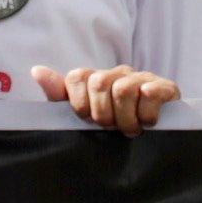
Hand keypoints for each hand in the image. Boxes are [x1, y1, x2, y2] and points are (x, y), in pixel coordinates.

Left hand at [34, 63, 178, 128]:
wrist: (156, 131)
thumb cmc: (113, 123)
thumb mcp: (82, 112)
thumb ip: (59, 94)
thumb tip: (36, 70)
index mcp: (96, 78)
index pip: (77, 77)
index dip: (81, 104)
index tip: (90, 120)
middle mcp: (118, 73)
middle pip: (99, 83)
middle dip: (104, 115)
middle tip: (113, 128)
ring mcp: (142, 78)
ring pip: (123, 90)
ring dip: (126, 120)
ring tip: (131, 129)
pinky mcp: (165, 87)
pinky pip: (150, 94)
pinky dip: (147, 115)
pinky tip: (148, 122)